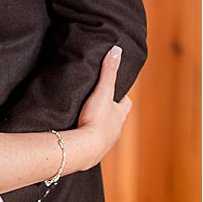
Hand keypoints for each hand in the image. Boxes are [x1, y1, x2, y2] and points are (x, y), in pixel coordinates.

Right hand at [74, 45, 131, 169]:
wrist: (85, 148)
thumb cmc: (96, 119)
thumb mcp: (102, 91)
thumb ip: (108, 71)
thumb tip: (117, 50)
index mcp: (120, 115)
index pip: (126, 103)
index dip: (121, 96)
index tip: (113, 89)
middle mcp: (116, 129)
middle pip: (116, 117)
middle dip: (109, 111)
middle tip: (96, 102)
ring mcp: (105, 142)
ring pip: (104, 130)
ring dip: (97, 125)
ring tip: (84, 118)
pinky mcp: (92, 151)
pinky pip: (91, 142)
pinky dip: (86, 137)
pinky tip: (77, 134)